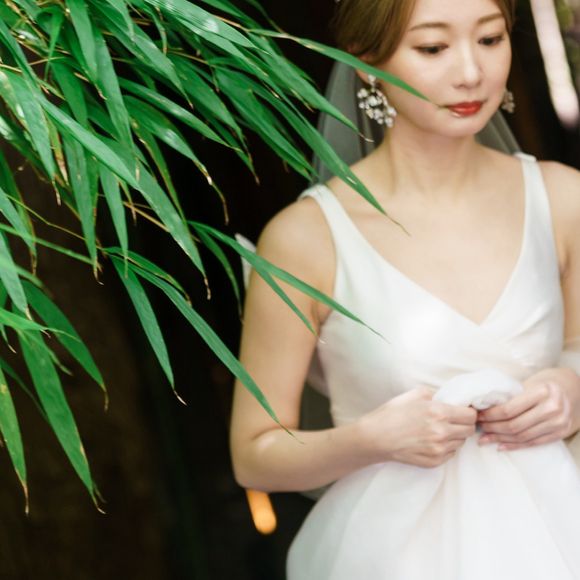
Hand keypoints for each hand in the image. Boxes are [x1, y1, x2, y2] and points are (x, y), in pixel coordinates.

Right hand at [359, 387, 477, 467]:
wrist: (376, 437)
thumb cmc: (392, 413)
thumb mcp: (414, 394)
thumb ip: (435, 395)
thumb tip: (448, 399)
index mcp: (439, 413)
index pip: (470, 415)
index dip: (469, 412)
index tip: (463, 411)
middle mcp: (442, 433)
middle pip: (469, 430)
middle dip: (464, 424)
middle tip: (453, 421)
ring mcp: (439, 450)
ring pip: (460, 443)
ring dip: (455, 436)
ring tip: (439, 430)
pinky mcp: (434, 462)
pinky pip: (450, 454)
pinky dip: (446, 447)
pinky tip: (432, 441)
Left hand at [477, 368, 579, 450]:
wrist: (569, 389)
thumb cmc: (542, 384)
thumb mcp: (527, 383)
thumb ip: (510, 395)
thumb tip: (481, 408)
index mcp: (542, 391)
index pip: (509, 409)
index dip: (490, 415)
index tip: (478, 416)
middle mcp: (553, 408)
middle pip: (515, 425)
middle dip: (493, 428)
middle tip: (478, 428)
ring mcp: (558, 423)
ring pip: (522, 436)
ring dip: (500, 439)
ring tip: (485, 438)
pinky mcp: (561, 433)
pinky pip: (533, 443)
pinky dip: (515, 446)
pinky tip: (500, 446)